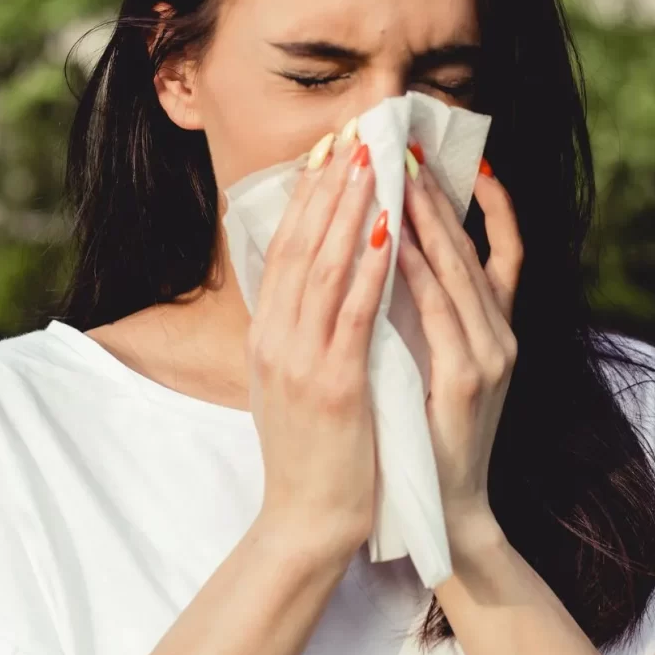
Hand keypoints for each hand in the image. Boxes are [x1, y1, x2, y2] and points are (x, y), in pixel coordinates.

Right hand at [248, 127, 390, 561]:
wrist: (305, 519)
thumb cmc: (306, 448)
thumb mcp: (284, 379)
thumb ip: (295, 327)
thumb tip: (311, 277)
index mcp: (265, 334)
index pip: (282, 249)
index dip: (305, 197)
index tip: (327, 153)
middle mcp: (275, 338)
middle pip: (300, 245)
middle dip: (328, 187)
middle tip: (352, 136)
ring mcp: (300, 359)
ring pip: (324, 267)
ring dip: (349, 210)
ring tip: (370, 163)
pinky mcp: (333, 383)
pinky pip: (354, 312)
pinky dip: (370, 267)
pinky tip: (389, 230)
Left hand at [397, 148, 523, 537]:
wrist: (446, 503)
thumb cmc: (430, 425)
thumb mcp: (439, 358)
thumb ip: (433, 311)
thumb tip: (400, 250)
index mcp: (495, 328)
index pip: (503, 251)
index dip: (493, 205)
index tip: (468, 160)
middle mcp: (502, 333)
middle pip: (475, 249)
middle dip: (442, 196)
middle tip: (413, 149)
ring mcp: (491, 355)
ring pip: (461, 271)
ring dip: (430, 220)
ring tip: (404, 175)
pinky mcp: (470, 379)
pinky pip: (441, 311)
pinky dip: (420, 271)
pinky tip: (396, 239)